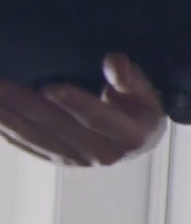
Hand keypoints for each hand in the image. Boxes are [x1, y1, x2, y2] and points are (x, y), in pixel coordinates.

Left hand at [0, 53, 165, 166]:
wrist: (137, 137)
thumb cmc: (138, 106)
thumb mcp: (143, 89)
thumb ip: (129, 76)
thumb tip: (115, 62)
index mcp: (129, 136)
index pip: (97, 118)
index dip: (74, 102)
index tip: (50, 86)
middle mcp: (103, 154)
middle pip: (58, 127)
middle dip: (26, 104)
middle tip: (1, 83)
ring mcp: (77, 160)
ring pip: (36, 137)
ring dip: (8, 117)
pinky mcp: (58, 160)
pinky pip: (27, 145)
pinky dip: (7, 130)